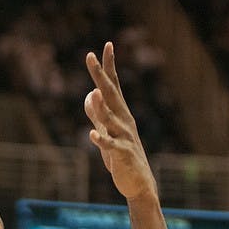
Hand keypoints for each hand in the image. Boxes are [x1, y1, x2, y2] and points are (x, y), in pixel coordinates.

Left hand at [84, 42, 156, 200]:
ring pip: (111, 118)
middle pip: (110, 94)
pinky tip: (93, 134)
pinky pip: (110, 145)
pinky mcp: (122, 154)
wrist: (139, 184)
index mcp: (120, 114)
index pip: (113, 85)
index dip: (108, 66)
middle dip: (100, 75)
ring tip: (94, 91)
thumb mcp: (107, 132)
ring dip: (102, 106)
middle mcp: (124, 120)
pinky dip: (102, 140)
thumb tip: (89, 96)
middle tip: (90, 56)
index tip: (106, 45)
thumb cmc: (122, 156)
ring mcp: (124, 136)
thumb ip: (97, 114)